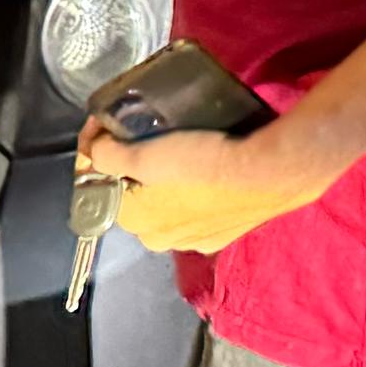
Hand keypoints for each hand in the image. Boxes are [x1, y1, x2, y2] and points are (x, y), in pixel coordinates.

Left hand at [73, 110, 341, 255]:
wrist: (271, 172)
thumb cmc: (204, 162)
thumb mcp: (147, 152)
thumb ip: (107, 154)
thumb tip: (94, 152)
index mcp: (136, 223)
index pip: (99, 184)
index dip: (97, 151)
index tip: (104, 125)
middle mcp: (159, 241)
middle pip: (130, 194)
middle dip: (128, 165)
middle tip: (137, 131)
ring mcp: (194, 241)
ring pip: (162, 201)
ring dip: (159, 177)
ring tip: (170, 145)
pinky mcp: (222, 234)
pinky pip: (193, 207)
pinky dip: (189, 188)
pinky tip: (199, 166)